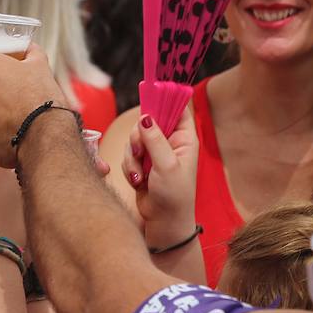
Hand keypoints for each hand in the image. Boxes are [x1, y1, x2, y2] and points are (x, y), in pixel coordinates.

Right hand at [122, 110, 197, 245]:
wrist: (163, 222)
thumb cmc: (174, 195)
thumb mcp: (167, 166)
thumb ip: (155, 139)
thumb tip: (146, 116)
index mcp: (185, 139)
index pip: (177, 109)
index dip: (165, 98)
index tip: (151, 90)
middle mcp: (170, 142)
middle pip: (149, 121)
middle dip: (139, 136)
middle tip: (139, 150)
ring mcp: (155, 152)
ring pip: (134, 138)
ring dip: (132, 156)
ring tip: (140, 175)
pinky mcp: (142, 163)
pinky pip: (128, 154)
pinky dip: (129, 166)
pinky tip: (137, 181)